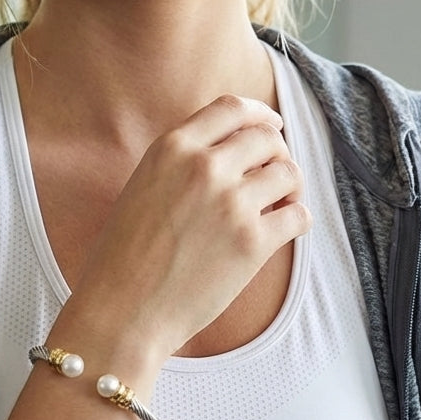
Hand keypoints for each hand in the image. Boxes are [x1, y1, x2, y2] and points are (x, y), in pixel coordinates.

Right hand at [69, 95, 310, 362]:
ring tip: (279, 206)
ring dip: (290, 188)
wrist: (121, 311)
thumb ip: (181, 165)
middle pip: (267, 138)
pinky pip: (298, 216)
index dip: (261, 115)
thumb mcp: (142, 188)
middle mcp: (204, 167)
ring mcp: (231, 203)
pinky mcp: (252, 242)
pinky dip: (298, 220)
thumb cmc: (124, 259)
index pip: (233, 108)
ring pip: (289, 173)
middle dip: (277, 154)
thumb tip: (229, 154)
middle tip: (273, 177)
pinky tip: (284, 231)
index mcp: (172, 148)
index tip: (271, 127)